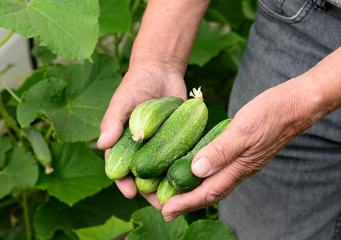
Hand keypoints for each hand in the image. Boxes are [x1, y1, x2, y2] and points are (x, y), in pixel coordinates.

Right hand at [97, 62, 186, 206]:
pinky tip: (191, 178)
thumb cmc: (136, 83)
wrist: (161, 70)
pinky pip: (179, 155)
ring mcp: (159, 144)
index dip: (123, 181)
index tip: (130, 193)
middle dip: (149, 191)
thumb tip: (102, 143)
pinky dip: (183, 167)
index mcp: (123, 142)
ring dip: (168, 185)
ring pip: (162, 170)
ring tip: (177, 198)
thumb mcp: (122, 101)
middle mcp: (141, 147)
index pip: (120, 166)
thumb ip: (113, 121)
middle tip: (159, 204)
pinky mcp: (177, 138)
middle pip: (143, 174)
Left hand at [162, 75, 323, 220]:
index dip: (186, 203)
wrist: (296, 105)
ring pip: (215, 184)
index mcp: (239, 167)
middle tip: (166, 210)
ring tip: (177, 195)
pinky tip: (197, 171)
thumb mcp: (244, 130)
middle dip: (187, 203)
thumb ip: (221, 150)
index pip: (208, 192)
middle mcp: (239, 169)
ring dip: (195, 192)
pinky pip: (220, 171)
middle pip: (210, 193)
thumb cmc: (271, 114)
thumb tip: (196, 170)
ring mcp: (242, 162)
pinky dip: (205, 176)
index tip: (166, 210)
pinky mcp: (242, 152)